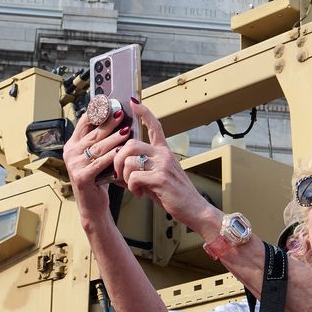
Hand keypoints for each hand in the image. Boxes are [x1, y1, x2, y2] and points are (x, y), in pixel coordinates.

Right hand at [64, 94, 131, 198]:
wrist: (92, 205)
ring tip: (126, 131)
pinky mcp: (81, 176)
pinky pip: (100, 162)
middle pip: (93, 133)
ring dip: (114, 138)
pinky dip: (112, 156)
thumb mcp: (96, 156)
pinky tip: (121, 151)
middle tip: (121, 114)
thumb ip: (100, 140)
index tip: (109, 103)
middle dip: (108, 123)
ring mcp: (74, 165)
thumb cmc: (97, 179)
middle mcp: (71, 153)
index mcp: (73, 145)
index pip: (84, 122)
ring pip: (98, 147)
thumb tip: (116, 118)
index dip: (96, 112)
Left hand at [115, 101, 208, 226]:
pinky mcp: (161, 178)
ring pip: (130, 161)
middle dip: (118, 159)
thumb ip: (139, 171)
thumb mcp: (156, 179)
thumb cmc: (174, 195)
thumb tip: (116, 172)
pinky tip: (140, 193)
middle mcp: (164, 154)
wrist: (194, 209)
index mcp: (164, 152)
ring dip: (125, 176)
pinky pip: (134, 177)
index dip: (144, 112)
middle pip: (130, 144)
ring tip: (134, 187)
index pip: (155, 126)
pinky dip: (132, 187)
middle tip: (119, 174)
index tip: (133, 102)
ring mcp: (163, 165)